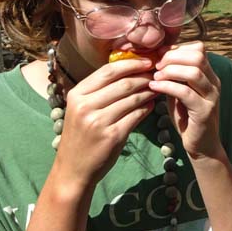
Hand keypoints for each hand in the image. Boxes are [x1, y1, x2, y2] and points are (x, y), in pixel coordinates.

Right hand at [54, 57, 156, 187]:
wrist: (73, 169)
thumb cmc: (81, 135)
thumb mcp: (82, 108)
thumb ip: (100, 90)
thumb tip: (131, 69)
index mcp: (77, 94)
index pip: (108, 70)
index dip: (131, 63)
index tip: (148, 61)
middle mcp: (86, 106)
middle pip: (123, 83)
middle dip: (144, 77)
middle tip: (158, 75)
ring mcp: (98, 121)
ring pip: (132, 98)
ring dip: (148, 92)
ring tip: (157, 88)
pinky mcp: (112, 136)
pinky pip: (136, 115)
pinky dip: (147, 108)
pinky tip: (152, 105)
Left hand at [149, 41, 221, 159]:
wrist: (201, 146)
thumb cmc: (186, 118)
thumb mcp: (179, 92)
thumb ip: (173, 76)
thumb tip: (156, 57)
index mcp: (209, 75)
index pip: (199, 48)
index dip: (177, 48)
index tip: (159, 55)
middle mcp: (214, 82)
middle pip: (198, 55)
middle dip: (173, 57)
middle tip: (156, 66)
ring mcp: (211, 96)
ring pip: (194, 71)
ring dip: (170, 71)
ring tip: (155, 77)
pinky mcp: (204, 111)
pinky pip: (185, 92)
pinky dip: (167, 86)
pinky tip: (155, 88)